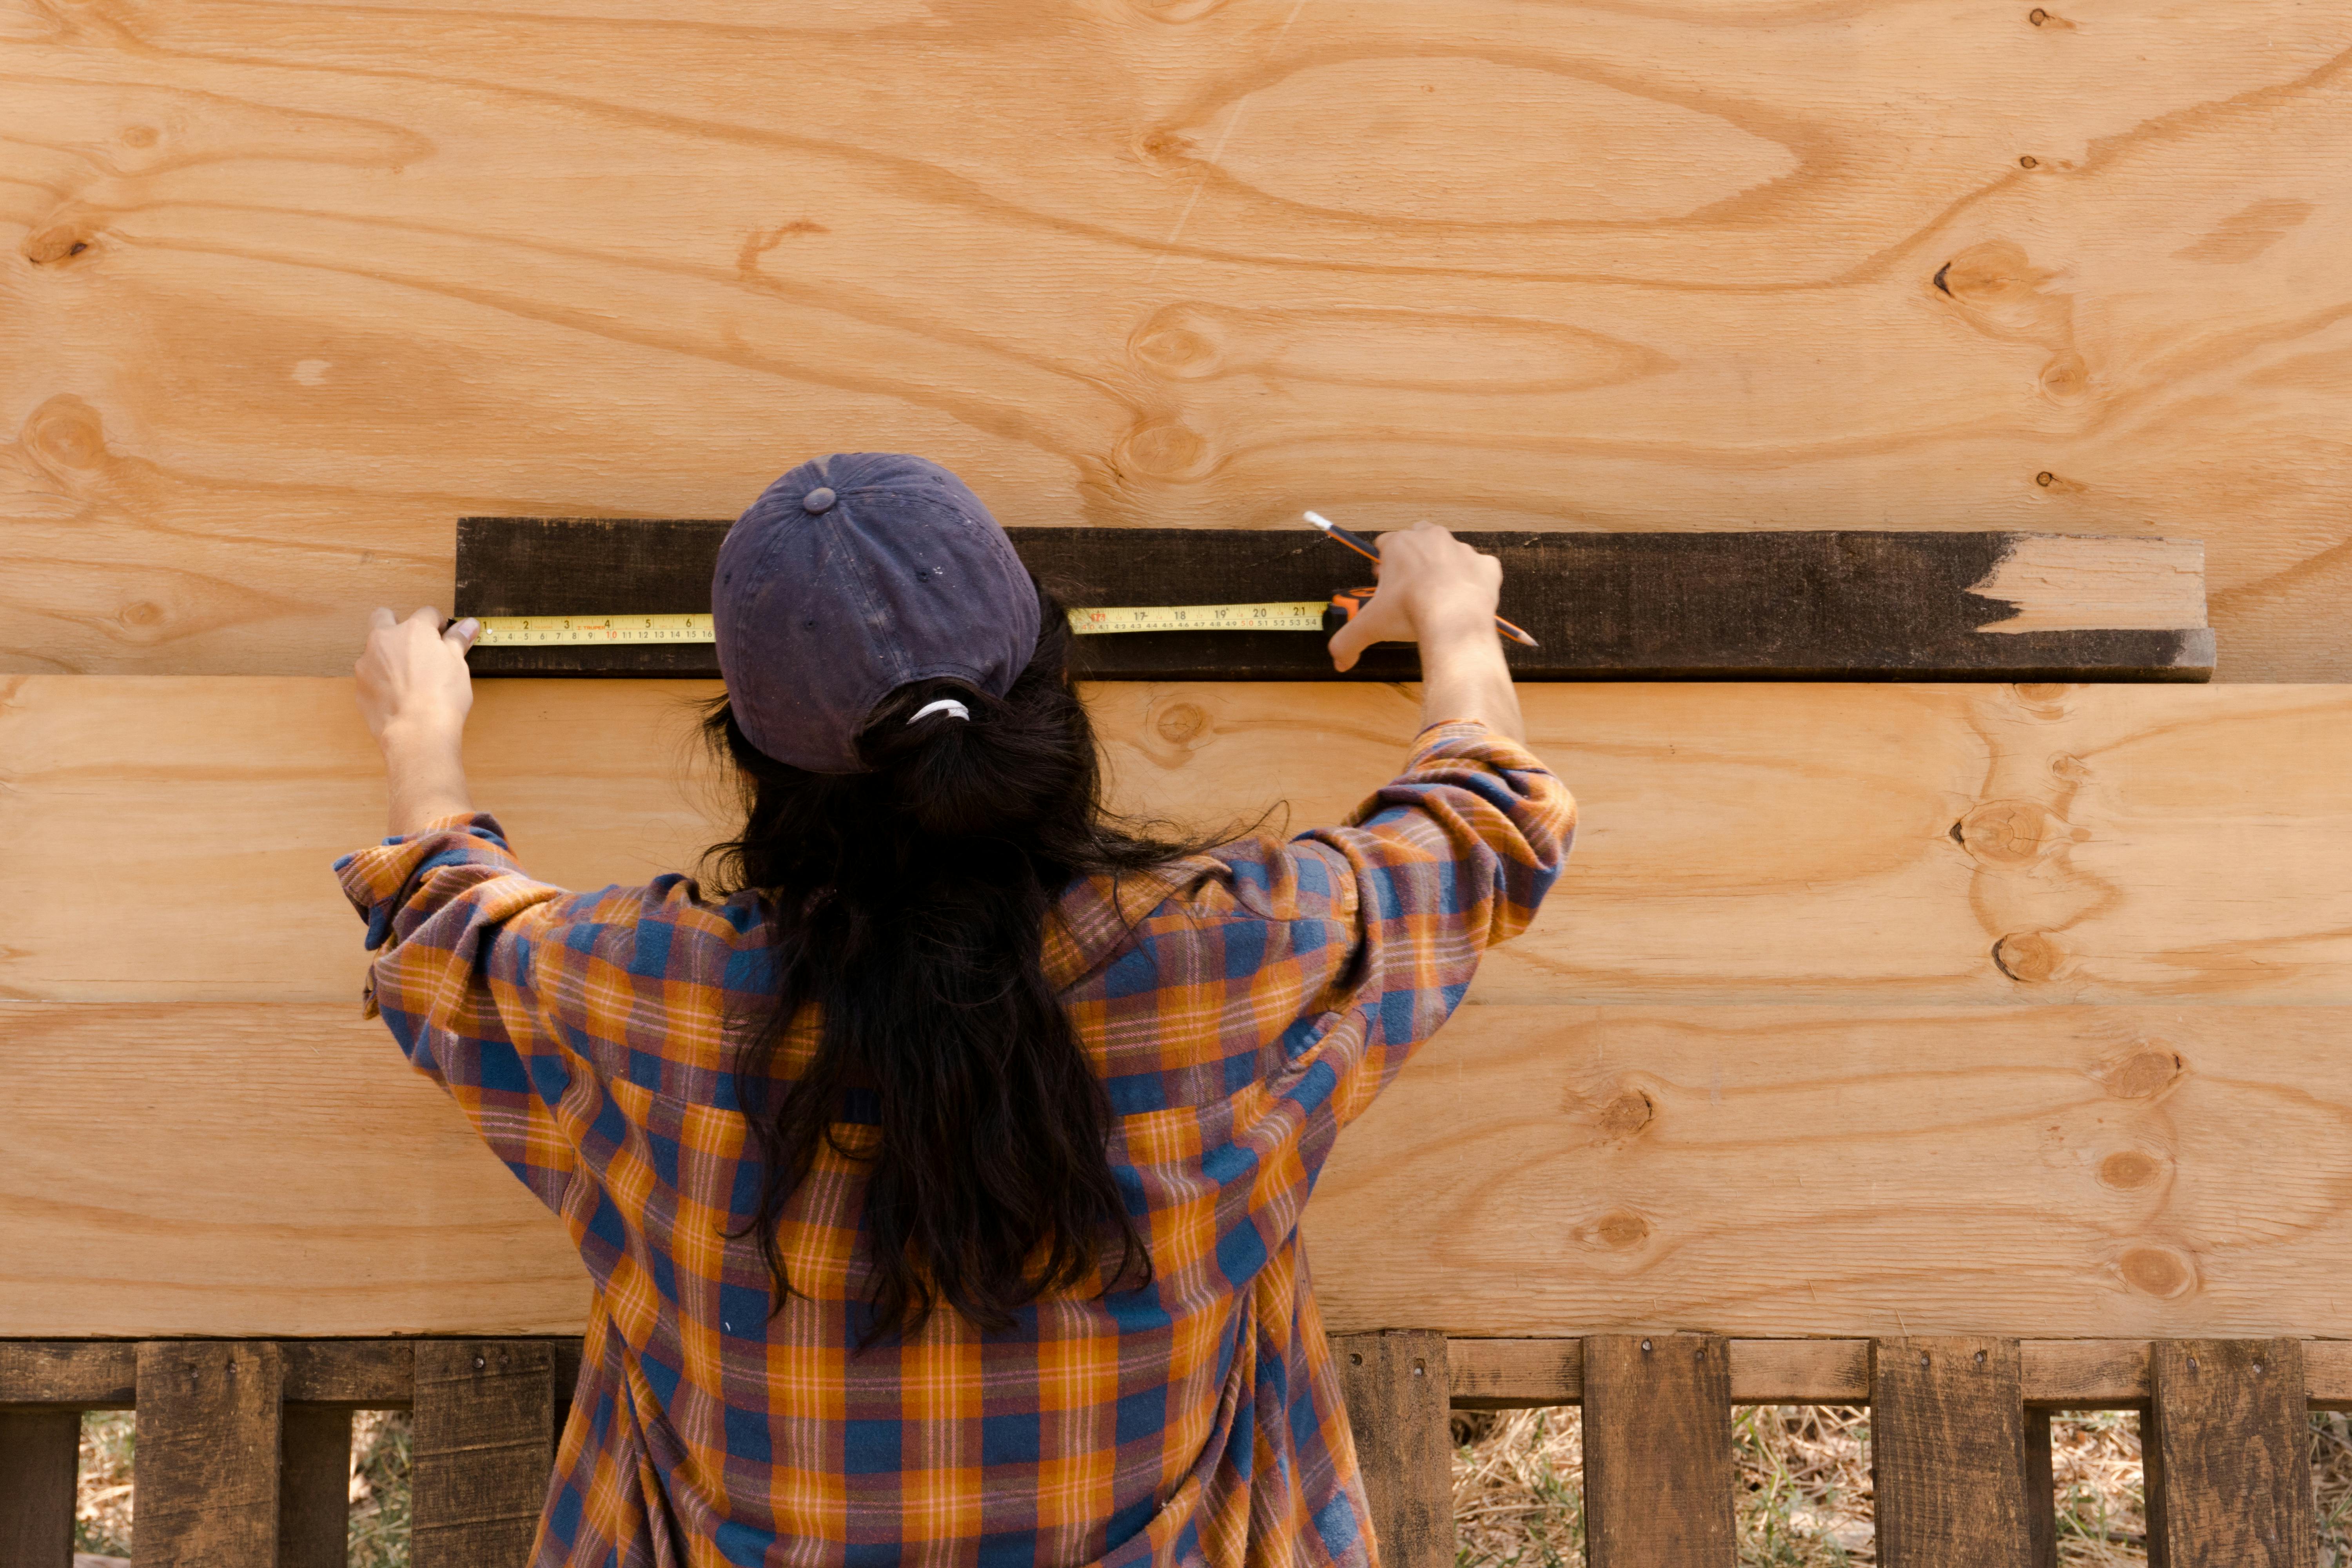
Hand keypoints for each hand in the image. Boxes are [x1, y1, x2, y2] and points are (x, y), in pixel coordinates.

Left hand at [355, 606, 478, 745]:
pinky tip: (398, 697)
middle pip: (384, 616)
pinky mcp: (360, 686)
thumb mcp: (457, 665)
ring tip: (408, 678)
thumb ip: (457, 640)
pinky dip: (382, 680)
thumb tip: (468, 625)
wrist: (417, 732)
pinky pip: (370, 675)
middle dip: (398, 624)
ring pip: (375, 649)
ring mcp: (367, 663)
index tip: (444, 637)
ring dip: (388, 655)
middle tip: (415, 646)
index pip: (427, 613)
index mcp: (413, 630)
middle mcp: (385, 640)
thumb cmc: (441, 697)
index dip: (438, 624)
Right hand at [1325, 522, 1502, 673]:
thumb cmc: (1409, 612)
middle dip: (1413, 558)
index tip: (1384, 584)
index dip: (1382, 564)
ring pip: (1449, 552)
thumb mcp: (1370, 626)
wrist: (1453, 618)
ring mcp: (1461, 549)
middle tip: (1410, 588)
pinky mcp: (1486, 565)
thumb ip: (1348, 642)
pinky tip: (1466, 600)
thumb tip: (1337, 663)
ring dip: (1443, 568)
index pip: (1384, 544)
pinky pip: (1479, 568)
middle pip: (1417, 539)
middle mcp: (1431, 538)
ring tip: (1439, 597)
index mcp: (1400, 544)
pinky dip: (1473, 581)